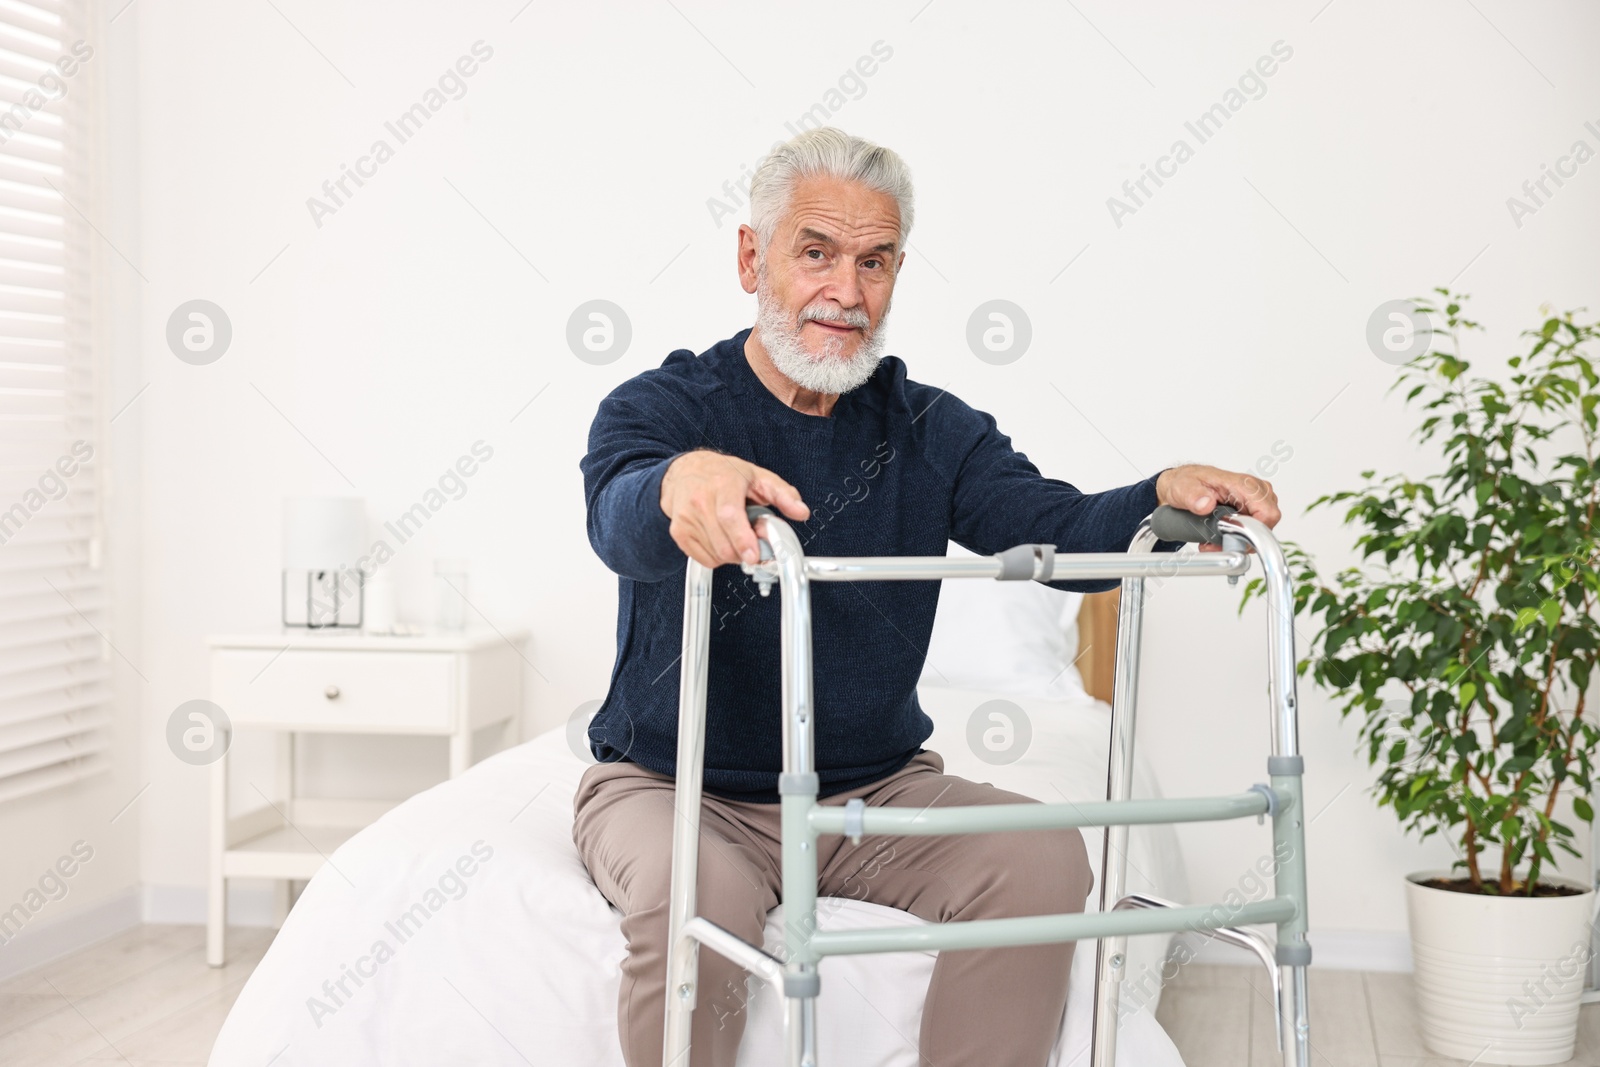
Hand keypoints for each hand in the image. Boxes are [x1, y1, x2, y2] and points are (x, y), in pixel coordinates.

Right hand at [659, 450, 810, 568]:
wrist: (685, 472)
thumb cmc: (722, 474)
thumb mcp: (758, 477)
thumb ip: (783, 495)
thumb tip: (801, 512)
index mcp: (722, 484)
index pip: (729, 516)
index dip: (742, 540)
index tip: (754, 555)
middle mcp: (700, 500)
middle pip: (723, 544)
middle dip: (745, 552)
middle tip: (755, 544)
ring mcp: (686, 518)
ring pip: (715, 555)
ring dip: (733, 554)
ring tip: (736, 535)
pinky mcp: (679, 532)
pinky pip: (704, 559)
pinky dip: (718, 556)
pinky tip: (722, 539)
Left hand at [1155, 463, 1280, 551]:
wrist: (1185, 485)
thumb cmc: (1188, 482)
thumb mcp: (1183, 488)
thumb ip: (1193, 496)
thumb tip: (1206, 504)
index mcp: (1243, 484)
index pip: (1268, 513)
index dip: (1253, 531)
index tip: (1230, 537)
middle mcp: (1255, 492)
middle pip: (1265, 527)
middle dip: (1242, 540)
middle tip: (1216, 543)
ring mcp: (1256, 502)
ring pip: (1259, 533)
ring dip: (1237, 542)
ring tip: (1213, 541)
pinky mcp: (1253, 511)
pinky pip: (1253, 532)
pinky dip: (1236, 540)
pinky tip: (1219, 538)